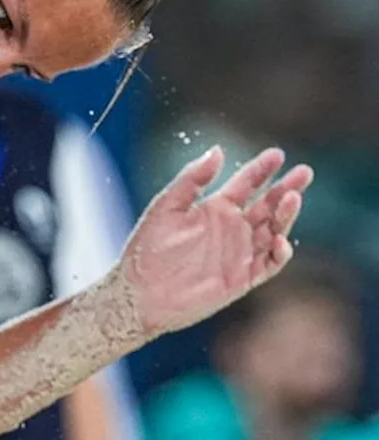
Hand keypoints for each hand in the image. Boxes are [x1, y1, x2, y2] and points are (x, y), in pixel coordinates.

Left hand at [114, 146, 310, 339]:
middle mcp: (232, 228)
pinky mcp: (242, 278)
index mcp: (215, 208)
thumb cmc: (147, 248)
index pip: (246, 184)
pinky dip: (279, 252)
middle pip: (268, 205)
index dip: (262, 169)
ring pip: (273, 231)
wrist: (139, 293)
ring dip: (285, 215)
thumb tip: (217, 150)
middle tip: (304, 172)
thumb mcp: (166, 206)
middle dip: (286, 188)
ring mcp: (239, 253)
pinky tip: (279, 238)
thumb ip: (191, 179)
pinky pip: (268, 264)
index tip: (277, 154)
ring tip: (292, 198)